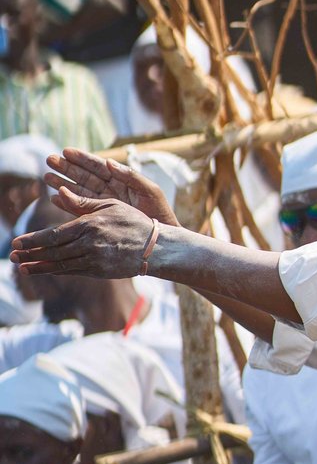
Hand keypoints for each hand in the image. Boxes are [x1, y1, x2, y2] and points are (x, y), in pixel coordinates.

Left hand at [11, 196, 154, 279]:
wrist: (156, 248)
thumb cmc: (134, 222)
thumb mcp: (110, 205)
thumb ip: (83, 203)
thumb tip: (60, 192)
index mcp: (89, 224)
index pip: (54, 234)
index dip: (33, 240)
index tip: (17, 242)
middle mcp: (88, 243)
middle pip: (53, 251)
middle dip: (30, 254)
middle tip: (12, 256)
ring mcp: (94, 260)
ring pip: (60, 264)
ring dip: (39, 266)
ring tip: (22, 268)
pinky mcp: (100, 271)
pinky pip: (73, 271)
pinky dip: (57, 271)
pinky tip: (45, 270)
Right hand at [46, 148, 178, 226]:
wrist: (161, 238)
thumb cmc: (160, 212)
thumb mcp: (150, 190)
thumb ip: (131, 176)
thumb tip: (110, 161)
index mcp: (121, 180)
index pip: (98, 166)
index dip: (82, 158)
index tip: (66, 151)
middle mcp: (110, 191)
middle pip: (84, 176)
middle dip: (67, 168)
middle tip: (49, 160)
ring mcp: (103, 205)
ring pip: (79, 191)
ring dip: (63, 184)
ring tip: (47, 177)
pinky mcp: (100, 219)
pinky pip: (81, 209)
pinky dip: (68, 204)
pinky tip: (55, 198)